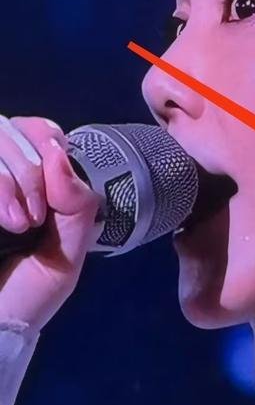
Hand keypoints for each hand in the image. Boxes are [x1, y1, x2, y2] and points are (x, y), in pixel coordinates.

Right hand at [0, 116, 100, 330]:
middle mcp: (0, 178)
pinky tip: (3, 221)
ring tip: (18, 225)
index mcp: (32, 184)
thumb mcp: (67, 252)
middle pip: (8, 128)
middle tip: (36, 216)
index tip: (55, 164)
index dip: (46, 138)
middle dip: (30, 168)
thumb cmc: (26, 295)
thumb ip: (76, 204)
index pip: (36, 130)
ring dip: (10, 180)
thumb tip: (60, 156)